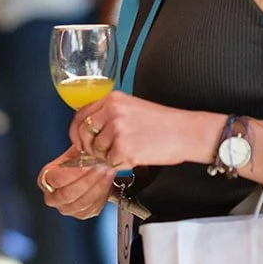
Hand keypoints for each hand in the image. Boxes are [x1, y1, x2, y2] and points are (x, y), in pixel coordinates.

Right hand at [38, 151, 115, 218]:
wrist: (90, 169)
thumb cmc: (80, 159)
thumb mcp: (76, 149)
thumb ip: (78, 148)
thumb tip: (84, 145)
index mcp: (45, 179)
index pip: (55, 180)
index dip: (73, 173)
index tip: (87, 164)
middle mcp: (52, 197)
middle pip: (67, 194)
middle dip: (87, 180)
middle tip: (101, 168)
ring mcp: (66, 208)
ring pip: (81, 203)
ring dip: (97, 187)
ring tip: (107, 173)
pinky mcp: (81, 214)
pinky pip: (91, 208)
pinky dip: (101, 195)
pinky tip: (106, 183)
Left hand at [69, 91, 213, 171]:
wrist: (186, 132)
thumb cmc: (163, 123)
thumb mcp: (132, 108)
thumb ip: (109, 115)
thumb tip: (88, 132)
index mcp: (112, 99)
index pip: (80, 115)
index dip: (76, 132)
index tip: (78, 141)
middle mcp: (111, 111)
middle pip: (84, 134)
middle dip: (89, 148)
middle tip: (103, 153)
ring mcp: (117, 129)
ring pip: (97, 151)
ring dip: (109, 157)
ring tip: (129, 150)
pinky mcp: (123, 147)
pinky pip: (111, 162)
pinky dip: (120, 164)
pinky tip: (135, 156)